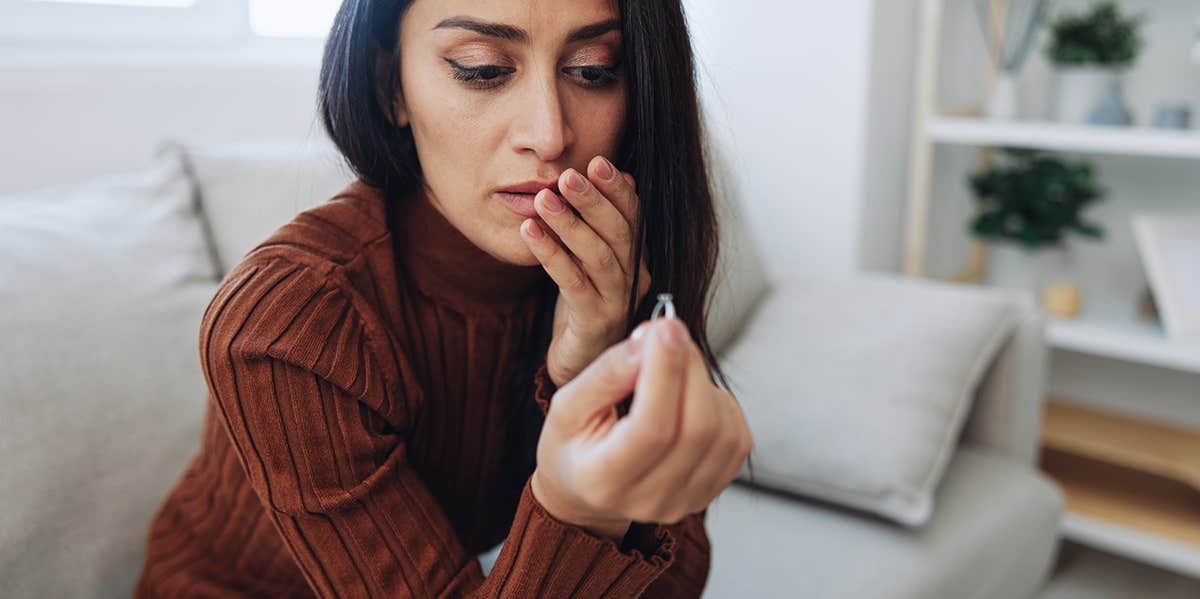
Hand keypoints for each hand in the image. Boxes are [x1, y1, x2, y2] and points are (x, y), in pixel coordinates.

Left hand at [519, 155, 651, 388]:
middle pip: (619, 232)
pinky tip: (530, 233)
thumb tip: (604, 177)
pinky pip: (573, 284)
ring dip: (571, 224)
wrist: (582, 366)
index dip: (618, 188)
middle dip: (594, 200)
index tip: (597, 161)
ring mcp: (617, 301)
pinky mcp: (595, 322)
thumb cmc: (584, 306)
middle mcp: (634, 277)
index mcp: (635, 257)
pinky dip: (552, 255)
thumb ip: (595, 224)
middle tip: (568, 175)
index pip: (634, 216)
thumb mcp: (589, 260)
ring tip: (543, 199)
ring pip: (599, 256)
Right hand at [531, 317, 753, 538]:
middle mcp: (651, 499)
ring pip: (723, 432)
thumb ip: (606, 373)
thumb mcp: (567, 405)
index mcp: (605, 480)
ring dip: (704, 383)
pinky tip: (690, 397)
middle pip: (697, 428)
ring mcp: (686, 500)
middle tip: (668, 334)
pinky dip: (721, 405)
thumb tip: (649, 341)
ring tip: (672, 370)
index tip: (664, 327)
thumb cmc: (575, 446)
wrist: (587, 489)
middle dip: (689, 367)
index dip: (665, 373)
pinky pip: (737, 439)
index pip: (652, 429)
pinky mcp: (713, 489)